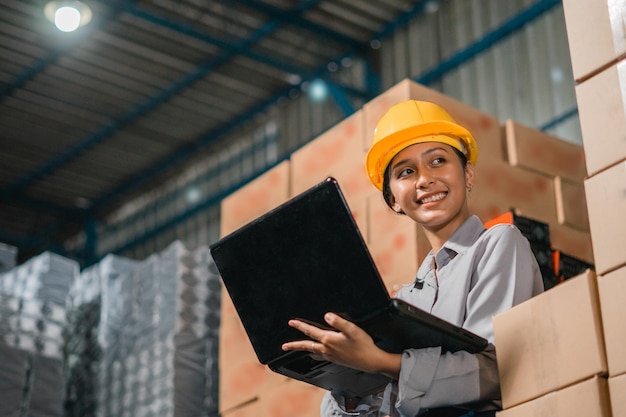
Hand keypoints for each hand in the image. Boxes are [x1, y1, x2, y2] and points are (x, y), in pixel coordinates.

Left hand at [281, 312, 400, 378]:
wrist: (371, 361)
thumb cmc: (363, 345)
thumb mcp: (352, 329)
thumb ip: (338, 321)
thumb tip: (326, 316)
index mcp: (329, 340)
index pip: (310, 332)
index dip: (300, 326)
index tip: (291, 323)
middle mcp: (327, 350)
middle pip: (306, 346)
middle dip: (294, 345)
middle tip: (284, 346)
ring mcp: (331, 356)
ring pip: (312, 352)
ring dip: (303, 350)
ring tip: (297, 350)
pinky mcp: (336, 360)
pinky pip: (320, 356)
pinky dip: (314, 354)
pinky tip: (316, 354)